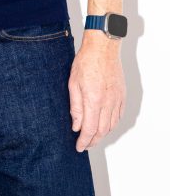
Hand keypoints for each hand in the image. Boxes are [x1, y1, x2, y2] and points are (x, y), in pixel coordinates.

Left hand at [68, 31, 125, 151]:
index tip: (79, 147)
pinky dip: (111, 124)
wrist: (102, 47)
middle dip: (93, 141)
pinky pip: (118, 116)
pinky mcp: (122, 95)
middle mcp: (108, 102)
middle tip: (84, 144)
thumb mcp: (73, 83)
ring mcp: (117, 99)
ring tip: (93, 137)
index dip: (84, 141)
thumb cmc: (85, 62)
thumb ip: (75, 107)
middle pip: (102, 130)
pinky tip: (105, 125)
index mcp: (94, 100)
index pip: (90, 129)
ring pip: (111, 125)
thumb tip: (76, 126)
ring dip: (102, 134)